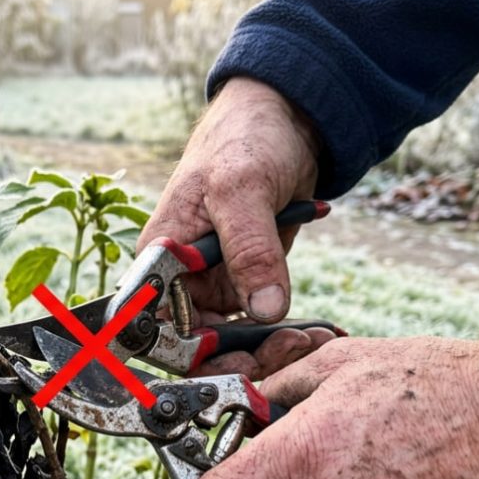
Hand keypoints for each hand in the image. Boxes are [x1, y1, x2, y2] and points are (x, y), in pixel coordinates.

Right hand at [139, 77, 321, 376]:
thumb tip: (264, 311)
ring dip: (273, 351)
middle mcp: (181, 280)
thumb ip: (251, 249)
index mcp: (159, 258)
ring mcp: (215, 285)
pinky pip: (262, 327)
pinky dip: (288, 335)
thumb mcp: (242, 188)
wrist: (286, 120)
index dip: (193, 354)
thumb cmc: (245, 139)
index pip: (159, 328)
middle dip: (243, 358)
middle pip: (198, 348)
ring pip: (234, 344)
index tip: (241, 358)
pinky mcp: (248, 286)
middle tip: (291, 350)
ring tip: (315, 338)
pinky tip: (319, 332)